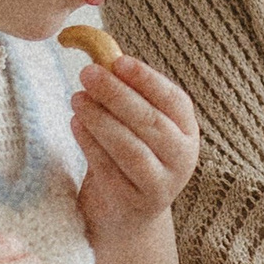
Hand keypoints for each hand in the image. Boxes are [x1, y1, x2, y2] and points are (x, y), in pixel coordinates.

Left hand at [71, 54, 199, 237]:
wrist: (127, 216)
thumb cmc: (129, 158)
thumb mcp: (136, 125)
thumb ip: (126, 92)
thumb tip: (98, 48)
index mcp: (187, 132)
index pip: (174, 100)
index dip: (147, 79)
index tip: (118, 62)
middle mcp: (182, 159)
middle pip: (150, 122)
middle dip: (117, 94)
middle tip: (87, 74)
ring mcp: (161, 184)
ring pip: (130, 147)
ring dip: (100, 119)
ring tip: (76, 98)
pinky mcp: (134, 203)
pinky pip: (109, 168)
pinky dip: (90, 144)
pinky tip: (75, 124)